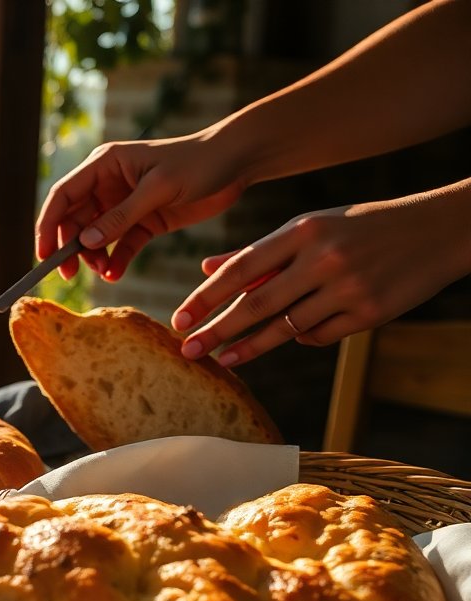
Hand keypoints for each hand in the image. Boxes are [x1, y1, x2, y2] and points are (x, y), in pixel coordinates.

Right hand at [36, 131, 249, 280]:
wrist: (237, 163)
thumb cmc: (198, 163)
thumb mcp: (158, 189)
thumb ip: (121, 216)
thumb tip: (85, 241)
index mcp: (104, 164)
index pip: (63, 196)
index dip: (48, 224)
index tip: (43, 254)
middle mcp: (108, 185)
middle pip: (74, 220)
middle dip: (69, 247)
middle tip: (68, 274)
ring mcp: (125, 205)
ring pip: (95, 236)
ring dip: (93, 257)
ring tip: (103, 272)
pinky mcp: (144, 221)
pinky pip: (120, 245)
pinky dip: (116, 260)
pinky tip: (116, 273)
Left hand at [172, 180, 470, 366]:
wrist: (437, 230)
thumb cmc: (361, 227)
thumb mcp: (309, 227)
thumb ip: (259, 252)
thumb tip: (206, 268)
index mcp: (302, 230)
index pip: (240, 268)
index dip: (205, 297)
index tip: (178, 319)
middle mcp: (322, 258)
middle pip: (256, 304)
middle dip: (217, 331)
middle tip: (188, 351)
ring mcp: (347, 287)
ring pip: (285, 326)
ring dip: (250, 346)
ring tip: (224, 359)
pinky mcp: (370, 312)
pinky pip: (318, 336)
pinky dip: (300, 338)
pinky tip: (290, 336)